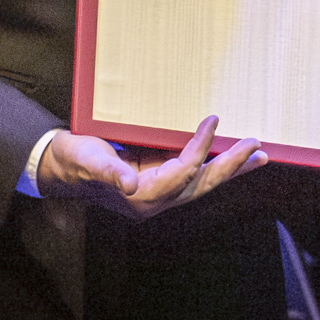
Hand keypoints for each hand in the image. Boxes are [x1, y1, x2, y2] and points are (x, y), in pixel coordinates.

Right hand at [36, 116, 266, 219]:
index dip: (199, 148)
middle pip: (201, 184)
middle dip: (230, 167)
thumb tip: (132, 183)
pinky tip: (232, 156)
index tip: (213, 119)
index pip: (180, 173)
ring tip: (258, 155)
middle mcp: (155, 200)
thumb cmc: (74, 159)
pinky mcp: (160, 183)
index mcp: (141, 197)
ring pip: (202, 183)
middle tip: (257, 149)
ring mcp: (159, 193)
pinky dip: (215, 166)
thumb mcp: (88, 160)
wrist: (61, 166)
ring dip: (230, 169)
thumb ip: (109, 171)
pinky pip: (194, 176)